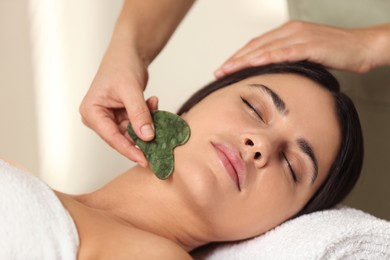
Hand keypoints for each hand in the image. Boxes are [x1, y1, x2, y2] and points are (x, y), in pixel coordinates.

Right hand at [80, 44, 155, 165]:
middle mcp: (98, 118)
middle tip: (160, 145)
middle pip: (122, 137)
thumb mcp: (130, 90)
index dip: (129, 150)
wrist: (128, 52)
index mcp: (92, 112)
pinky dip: (147, 115)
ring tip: (153, 105)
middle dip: (141, 138)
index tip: (145, 160)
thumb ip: (139, 114)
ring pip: (133, 131)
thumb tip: (148, 137)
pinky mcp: (122, 115)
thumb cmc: (122, 65)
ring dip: (146, 122)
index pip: (111, 137)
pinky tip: (152, 101)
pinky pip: (138, 123)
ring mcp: (110, 117)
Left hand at [215, 21, 388, 76]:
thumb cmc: (333, 53)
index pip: (256, 45)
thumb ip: (287, 62)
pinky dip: (268, 58)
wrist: (361, 47)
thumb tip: (269, 76)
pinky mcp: (311, 45)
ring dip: (245, 60)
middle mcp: (290, 31)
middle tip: (219, 72)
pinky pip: (286, 51)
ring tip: (229, 70)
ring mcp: (300, 36)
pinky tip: (255, 64)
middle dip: (235, 60)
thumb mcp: (304, 57)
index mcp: (287, 33)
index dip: (238, 57)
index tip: (224, 69)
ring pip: (266, 48)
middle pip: (256, 45)